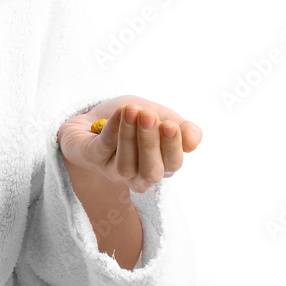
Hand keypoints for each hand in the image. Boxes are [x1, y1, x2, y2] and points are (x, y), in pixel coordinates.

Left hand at [57, 95, 202, 193]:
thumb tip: (194, 141)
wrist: (91, 115)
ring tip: (132, 111)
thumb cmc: (130, 119)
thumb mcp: (159, 116)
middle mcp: (138, 174)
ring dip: (129, 136)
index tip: (170, 125)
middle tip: (149, 117)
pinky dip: (113, 130)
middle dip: (151, 144)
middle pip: (152, 171)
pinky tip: (119, 113)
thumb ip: (179, 127)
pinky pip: (104, 148)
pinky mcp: (92, 159)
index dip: (172, 147)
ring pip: (126, 165)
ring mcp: (113, 170)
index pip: (173, 164)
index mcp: (160, 164)